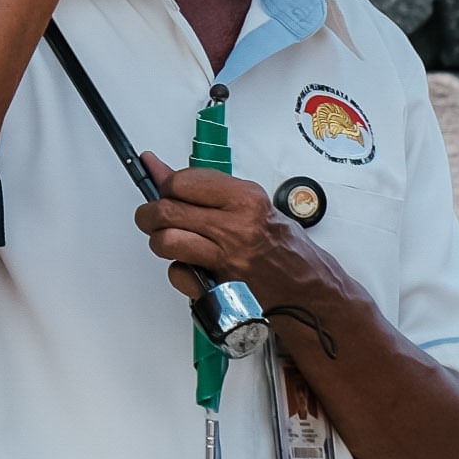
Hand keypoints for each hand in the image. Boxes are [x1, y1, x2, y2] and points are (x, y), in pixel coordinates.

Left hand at [132, 161, 345, 321]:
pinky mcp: (222, 286)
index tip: (166, 192)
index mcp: (246, 198)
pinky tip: (193, 268)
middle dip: (149, 215)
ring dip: (160, 242)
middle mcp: (237, 226)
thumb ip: (203, 188)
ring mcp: (229, 257)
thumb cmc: (283, 247)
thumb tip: (158, 168)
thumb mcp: (249, 205)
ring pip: (167, 241)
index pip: (183, 182)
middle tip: (153, 218)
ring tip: (169, 241)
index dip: (166, 187)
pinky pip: (180, 274)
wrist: (309, 290)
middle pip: (167, 211)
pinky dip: (179, 273)